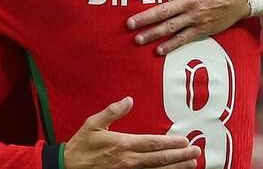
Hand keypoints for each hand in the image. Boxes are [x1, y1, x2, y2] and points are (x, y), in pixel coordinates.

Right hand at [63, 97, 199, 168]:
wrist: (67, 168)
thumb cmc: (81, 146)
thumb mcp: (93, 124)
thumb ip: (112, 111)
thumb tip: (129, 99)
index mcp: (122, 144)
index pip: (153, 143)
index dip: (171, 143)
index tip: (185, 141)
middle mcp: (128, 161)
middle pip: (160, 159)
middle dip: (180, 156)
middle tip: (196, 153)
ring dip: (176, 168)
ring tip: (191, 165)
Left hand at [127, 0, 250, 54]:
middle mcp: (189, 1)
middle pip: (163, 11)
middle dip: (145, 18)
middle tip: (129, 23)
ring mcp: (195, 17)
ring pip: (170, 27)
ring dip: (153, 34)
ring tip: (138, 39)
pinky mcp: (202, 29)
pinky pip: (183, 38)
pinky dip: (171, 45)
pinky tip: (158, 50)